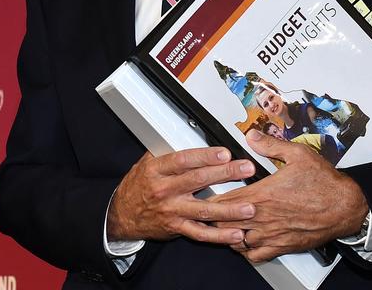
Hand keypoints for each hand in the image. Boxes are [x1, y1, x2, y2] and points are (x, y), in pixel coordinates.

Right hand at [107, 147, 256, 244]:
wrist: (123, 214)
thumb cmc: (139, 185)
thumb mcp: (147, 163)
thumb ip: (169, 153)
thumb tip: (191, 136)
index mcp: (156, 170)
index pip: (183, 160)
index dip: (204, 156)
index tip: (224, 152)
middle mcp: (164, 190)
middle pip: (198, 181)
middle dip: (225, 173)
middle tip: (246, 169)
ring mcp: (171, 211)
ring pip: (203, 210)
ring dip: (229, 210)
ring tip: (249, 207)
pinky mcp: (176, 228)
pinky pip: (201, 234)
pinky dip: (220, 235)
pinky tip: (236, 233)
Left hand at [213, 130, 367, 261]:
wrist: (346, 207)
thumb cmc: (325, 183)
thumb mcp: (298, 154)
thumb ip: (270, 145)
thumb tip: (252, 136)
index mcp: (264, 195)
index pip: (225, 200)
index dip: (211, 199)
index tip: (204, 195)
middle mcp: (264, 217)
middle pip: (224, 222)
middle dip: (214, 216)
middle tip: (207, 210)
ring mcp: (272, 234)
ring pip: (236, 241)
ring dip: (227, 233)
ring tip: (223, 224)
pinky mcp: (282, 246)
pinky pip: (255, 256)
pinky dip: (245, 251)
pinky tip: (243, 241)